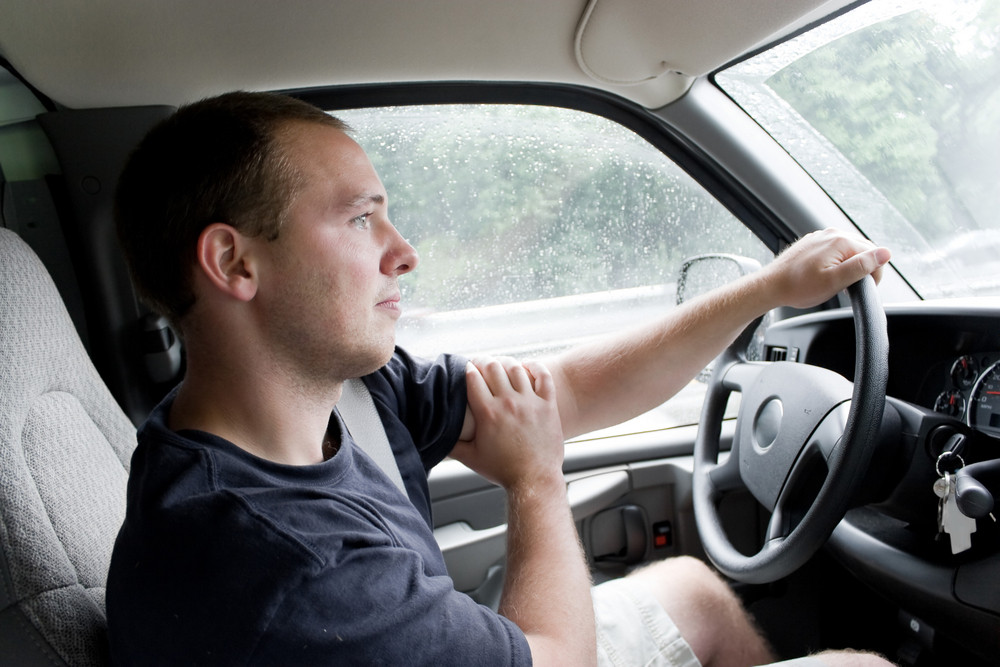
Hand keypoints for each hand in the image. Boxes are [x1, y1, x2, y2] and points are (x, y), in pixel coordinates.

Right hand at [451, 357, 564, 491]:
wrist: (534, 480)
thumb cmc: (503, 470)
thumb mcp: (471, 459)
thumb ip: (452, 445)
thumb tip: (438, 436)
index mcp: (488, 413)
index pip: (473, 377)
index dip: (467, 368)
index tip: (466, 368)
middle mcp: (508, 403)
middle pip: (493, 367)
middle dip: (484, 361)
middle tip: (481, 364)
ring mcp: (530, 402)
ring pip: (516, 368)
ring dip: (506, 362)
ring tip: (501, 365)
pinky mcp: (547, 405)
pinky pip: (543, 376)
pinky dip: (535, 366)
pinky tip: (527, 366)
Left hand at [763, 228, 890, 309]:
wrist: (771, 286)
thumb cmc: (799, 287)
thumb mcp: (835, 281)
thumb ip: (861, 266)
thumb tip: (885, 254)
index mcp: (841, 240)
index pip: (874, 254)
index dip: (873, 274)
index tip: (860, 288)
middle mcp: (832, 233)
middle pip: (863, 250)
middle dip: (861, 269)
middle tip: (847, 287)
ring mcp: (821, 236)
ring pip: (849, 250)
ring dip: (849, 266)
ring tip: (835, 282)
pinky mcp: (813, 243)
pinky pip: (835, 250)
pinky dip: (836, 262)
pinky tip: (825, 275)